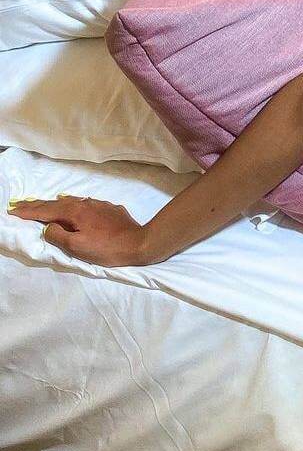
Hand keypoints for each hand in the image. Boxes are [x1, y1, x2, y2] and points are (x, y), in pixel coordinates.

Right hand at [6, 195, 149, 265]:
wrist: (139, 243)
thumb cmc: (106, 248)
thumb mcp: (77, 246)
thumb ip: (58, 235)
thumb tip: (47, 227)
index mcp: (75, 212)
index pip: (46, 211)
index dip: (29, 212)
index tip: (13, 210)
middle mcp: (86, 204)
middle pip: (57, 203)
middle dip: (38, 205)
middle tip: (21, 204)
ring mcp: (99, 205)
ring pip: (72, 202)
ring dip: (55, 204)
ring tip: (44, 204)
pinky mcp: (110, 209)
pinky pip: (86, 204)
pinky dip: (74, 205)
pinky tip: (74, 206)